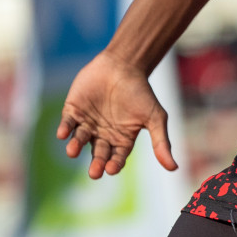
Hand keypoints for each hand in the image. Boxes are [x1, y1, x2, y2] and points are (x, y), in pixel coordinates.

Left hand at [56, 51, 177, 178]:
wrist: (124, 64)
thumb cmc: (141, 91)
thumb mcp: (155, 117)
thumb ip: (161, 142)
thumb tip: (174, 167)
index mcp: (122, 139)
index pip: (116, 158)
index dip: (114, 164)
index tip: (111, 169)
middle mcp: (103, 135)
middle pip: (98, 153)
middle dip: (96, 163)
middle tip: (94, 172)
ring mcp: (87, 123)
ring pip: (79, 140)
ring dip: (75, 146)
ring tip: (72, 152)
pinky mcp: (73, 110)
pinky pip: (67, 123)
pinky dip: (64, 129)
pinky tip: (62, 134)